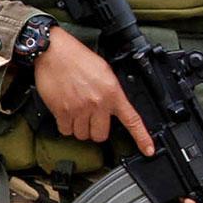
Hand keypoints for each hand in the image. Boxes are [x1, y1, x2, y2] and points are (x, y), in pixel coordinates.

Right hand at [30, 28, 154, 154]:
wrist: (54, 52)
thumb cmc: (77, 58)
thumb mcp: (104, 71)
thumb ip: (111, 91)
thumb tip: (112, 107)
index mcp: (112, 92)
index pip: (132, 119)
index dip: (142, 137)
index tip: (148, 150)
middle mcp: (97, 103)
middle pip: (100, 135)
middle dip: (95, 129)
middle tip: (90, 118)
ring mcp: (79, 109)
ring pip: (82, 134)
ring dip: (79, 128)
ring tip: (76, 111)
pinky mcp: (62, 112)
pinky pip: (66, 131)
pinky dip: (65, 125)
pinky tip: (65, 112)